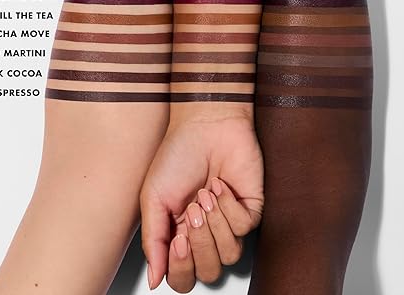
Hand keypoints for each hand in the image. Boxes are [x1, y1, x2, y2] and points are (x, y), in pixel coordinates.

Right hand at [140, 112, 263, 289]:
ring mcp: (229, 221)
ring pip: (229, 255)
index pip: (183, 277)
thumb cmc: (177, 155)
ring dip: (215, 223)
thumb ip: (153, 241)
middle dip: (200, 243)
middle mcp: (206, 233)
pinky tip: (220, 186)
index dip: (180, 267)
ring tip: (205, 195)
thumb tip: (154, 281)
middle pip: (209, 271)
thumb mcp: (153, 198)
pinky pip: (244, 227)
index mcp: (180, 234)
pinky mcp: (250, 208)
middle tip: (192, 211)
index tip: (177, 239)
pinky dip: (229, 207)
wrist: (205, 124)